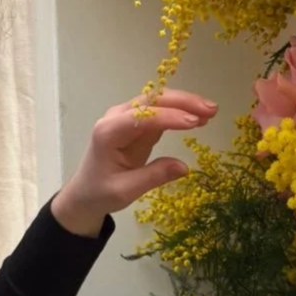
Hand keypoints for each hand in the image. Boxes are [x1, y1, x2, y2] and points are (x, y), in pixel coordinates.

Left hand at [51, 90, 216, 237]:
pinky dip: (179, 112)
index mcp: (108, 133)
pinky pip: (159, 112)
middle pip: (152, 100)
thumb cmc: (100, 193)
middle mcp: (116, 118)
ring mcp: (126, 118)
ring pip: (158, 102)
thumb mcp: (125, 191)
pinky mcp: (136, 124)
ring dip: (184, 104)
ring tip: (210, 112)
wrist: (85, 194)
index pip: (142, 118)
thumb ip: (153, 177)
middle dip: (182, 102)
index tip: (194, 121)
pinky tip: (198, 117)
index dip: (169, 117)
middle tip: (211, 110)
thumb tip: (184, 167)